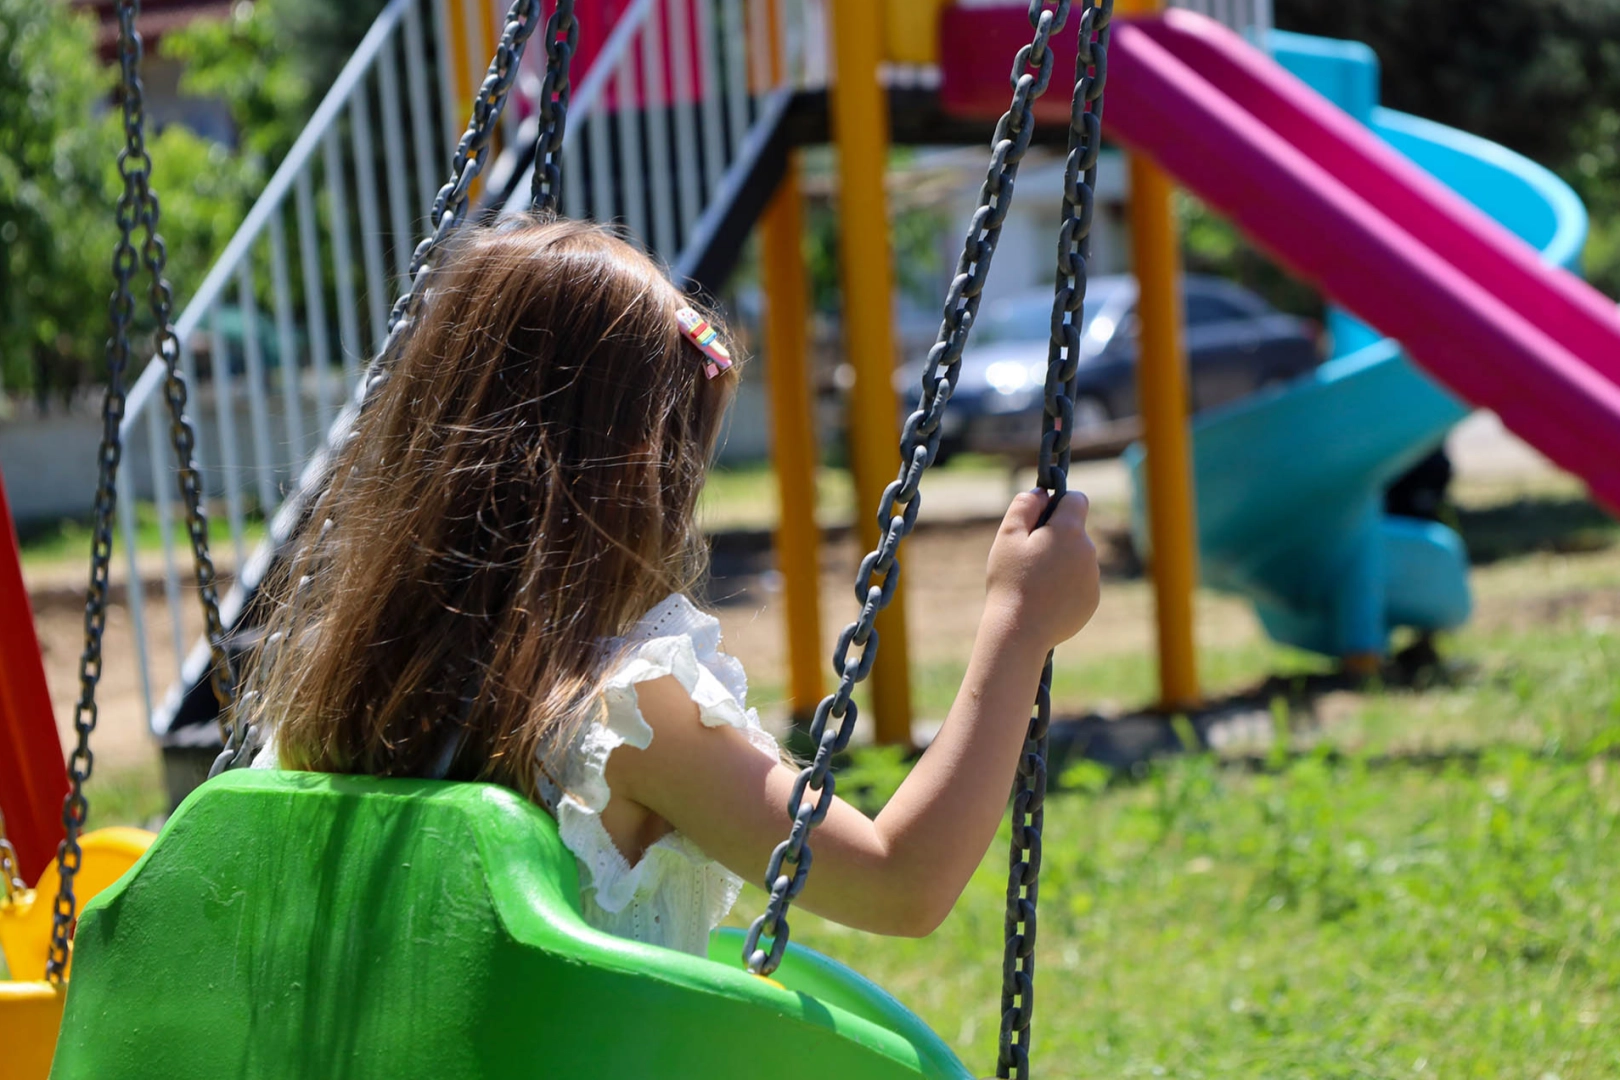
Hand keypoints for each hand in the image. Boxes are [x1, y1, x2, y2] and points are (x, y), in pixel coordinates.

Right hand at [985, 489, 1099, 650]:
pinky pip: (1080, 582)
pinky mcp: (1092, 600)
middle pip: (1075, 531)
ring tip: (1035, 582)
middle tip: (1029, 558)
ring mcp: (1093, 578)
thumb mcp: (1007, 537)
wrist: (1020, 632)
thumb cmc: (1010, 582)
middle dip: (1056, 537)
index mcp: (1069, 531)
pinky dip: (1066, 585)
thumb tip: (1041, 492)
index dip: (1059, 502)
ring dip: (1061, 562)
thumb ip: (1024, 506)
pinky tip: (1045, 599)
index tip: (1042, 517)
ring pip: (1078, 558)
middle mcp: (1088, 551)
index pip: (1077, 499)